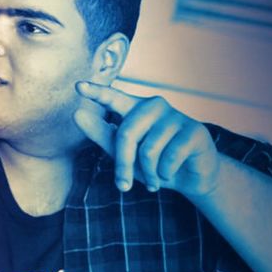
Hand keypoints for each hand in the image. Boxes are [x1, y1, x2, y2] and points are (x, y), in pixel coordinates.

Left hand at [74, 81, 219, 198]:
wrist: (190, 177)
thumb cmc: (153, 162)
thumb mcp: (124, 152)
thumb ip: (101, 134)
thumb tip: (76, 113)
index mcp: (135, 108)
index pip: (113, 98)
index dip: (96, 93)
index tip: (78, 86)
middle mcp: (154, 106)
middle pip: (126, 134)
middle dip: (123, 165)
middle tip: (124, 186)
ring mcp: (176, 116)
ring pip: (148, 150)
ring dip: (148, 174)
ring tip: (154, 180)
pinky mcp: (194, 131)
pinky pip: (170, 157)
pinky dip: (165, 173)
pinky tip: (169, 174)